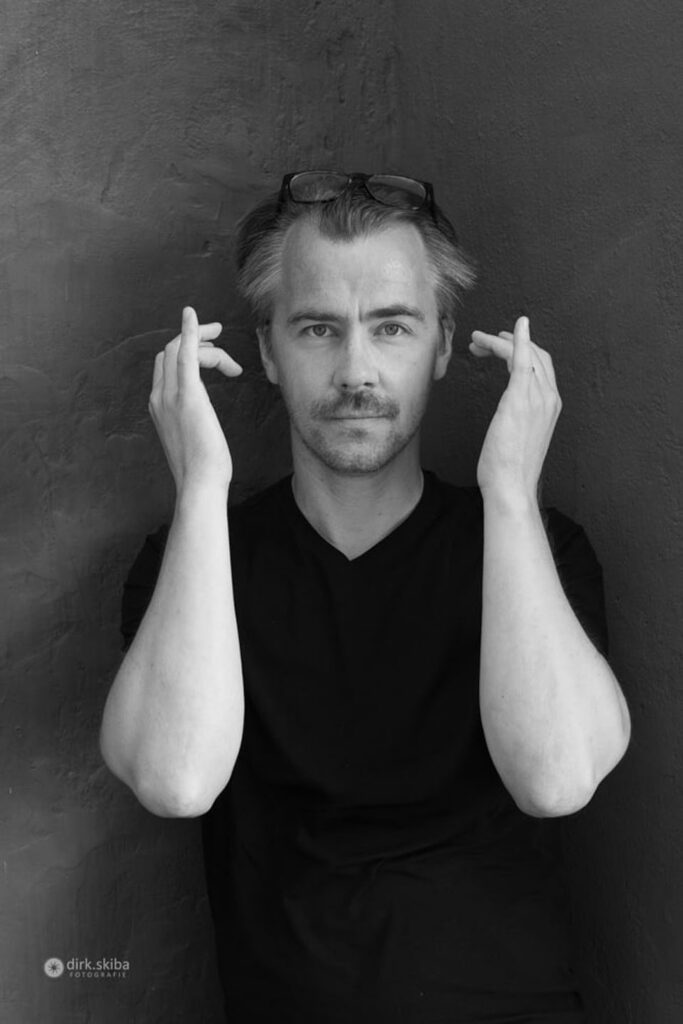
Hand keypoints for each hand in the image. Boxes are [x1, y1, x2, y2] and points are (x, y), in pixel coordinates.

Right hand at [148, 306, 242, 494]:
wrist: (200, 484)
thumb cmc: (203, 469)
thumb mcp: (194, 439)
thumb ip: (192, 422)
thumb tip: (202, 422)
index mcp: (158, 406)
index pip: (166, 365)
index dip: (188, 353)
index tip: (215, 359)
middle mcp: (158, 396)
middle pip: (171, 352)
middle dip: (198, 343)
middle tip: (224, 351)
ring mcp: (169, 395)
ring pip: (179, 350)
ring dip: (206, 345)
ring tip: (232, 366)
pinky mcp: (187, 395)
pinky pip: (185, 354)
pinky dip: (190, 332)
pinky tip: (194, 316)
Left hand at [469, 316, 561, 506]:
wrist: (511, 487)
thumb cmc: (508, 469)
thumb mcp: (514, 438)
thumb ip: (515, 420)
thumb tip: (506, 419)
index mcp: (550, 406)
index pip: (539, 366)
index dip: (520, 351)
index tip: (496, 348)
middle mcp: (549, 398)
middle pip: (535, 355)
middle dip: (508, 343)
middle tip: (482, 342)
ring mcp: (538, 398)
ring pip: (524, 354)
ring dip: (499, 342)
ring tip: (476, 342)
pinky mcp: (521, 399)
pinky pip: (523, 361)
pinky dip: (520, 340)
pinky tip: (516, 326)